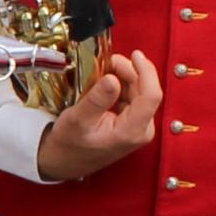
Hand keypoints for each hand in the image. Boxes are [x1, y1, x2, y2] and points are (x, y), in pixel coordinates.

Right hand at [33, 51, 163, 181]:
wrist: (64, 161)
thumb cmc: (69, 143)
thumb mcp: (77, 119)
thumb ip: (97, 99)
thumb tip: (112, 78)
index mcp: (132, 131)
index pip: (151, 96)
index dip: (146, 71)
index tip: (135, 55)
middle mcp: (141, 130)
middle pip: (146, 91)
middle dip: (130, 71)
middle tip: (108, 60)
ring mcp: (138, 127)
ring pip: (140, 92)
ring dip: (125, 76)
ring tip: (105, 69)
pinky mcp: (133, 123)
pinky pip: (133, 97)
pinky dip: (122, 85)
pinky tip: (107, 82)